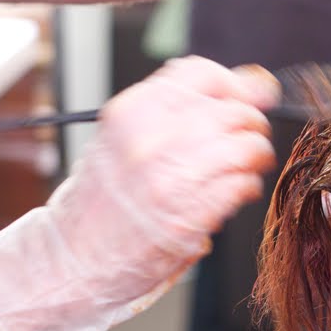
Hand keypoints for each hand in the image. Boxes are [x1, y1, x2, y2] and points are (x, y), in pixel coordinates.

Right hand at [0, 57, 278, 330]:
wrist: (75, 257)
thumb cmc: (104, 198)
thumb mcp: (128, 137)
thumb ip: (182, 108)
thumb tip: (254, 84)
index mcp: (133, 111)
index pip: (204, 73)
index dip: (235, 85)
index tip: (245, 100)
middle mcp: (151, 138)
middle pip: (235, 110)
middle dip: (252, 125)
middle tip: (248, 140)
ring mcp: (171, 177)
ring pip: (247, 146)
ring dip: (255, 158)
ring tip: (243, 168)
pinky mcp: (190, 215)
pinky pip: (243, 184)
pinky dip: (248, 187)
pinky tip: (235, 193)